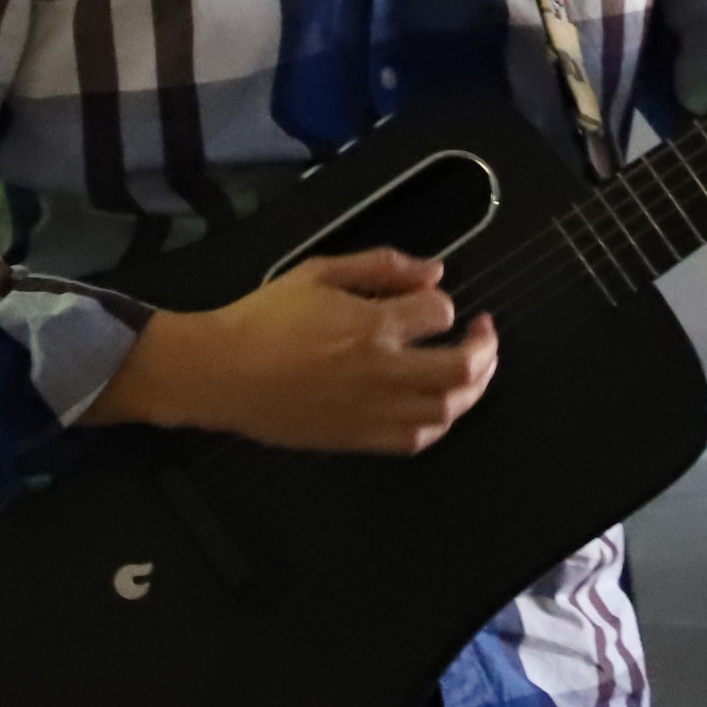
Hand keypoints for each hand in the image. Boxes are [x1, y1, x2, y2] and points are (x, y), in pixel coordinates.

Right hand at [79, 247, 499, 453]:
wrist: (221, 372)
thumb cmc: (262, 320)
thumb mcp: (319, 271)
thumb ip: (380, 266)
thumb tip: (432, 271)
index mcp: (372, 325)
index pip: (439, 312)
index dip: (445, 303)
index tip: (435, 301)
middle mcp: (381, 371)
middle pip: (461, 368)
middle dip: (485, 349)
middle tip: (484, 336)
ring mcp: (372, 410)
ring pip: (446, 409)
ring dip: (470, 389)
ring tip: (470, 372)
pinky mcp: (357, 438)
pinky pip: (415, 440)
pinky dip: (437, 423)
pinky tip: (436, 407)